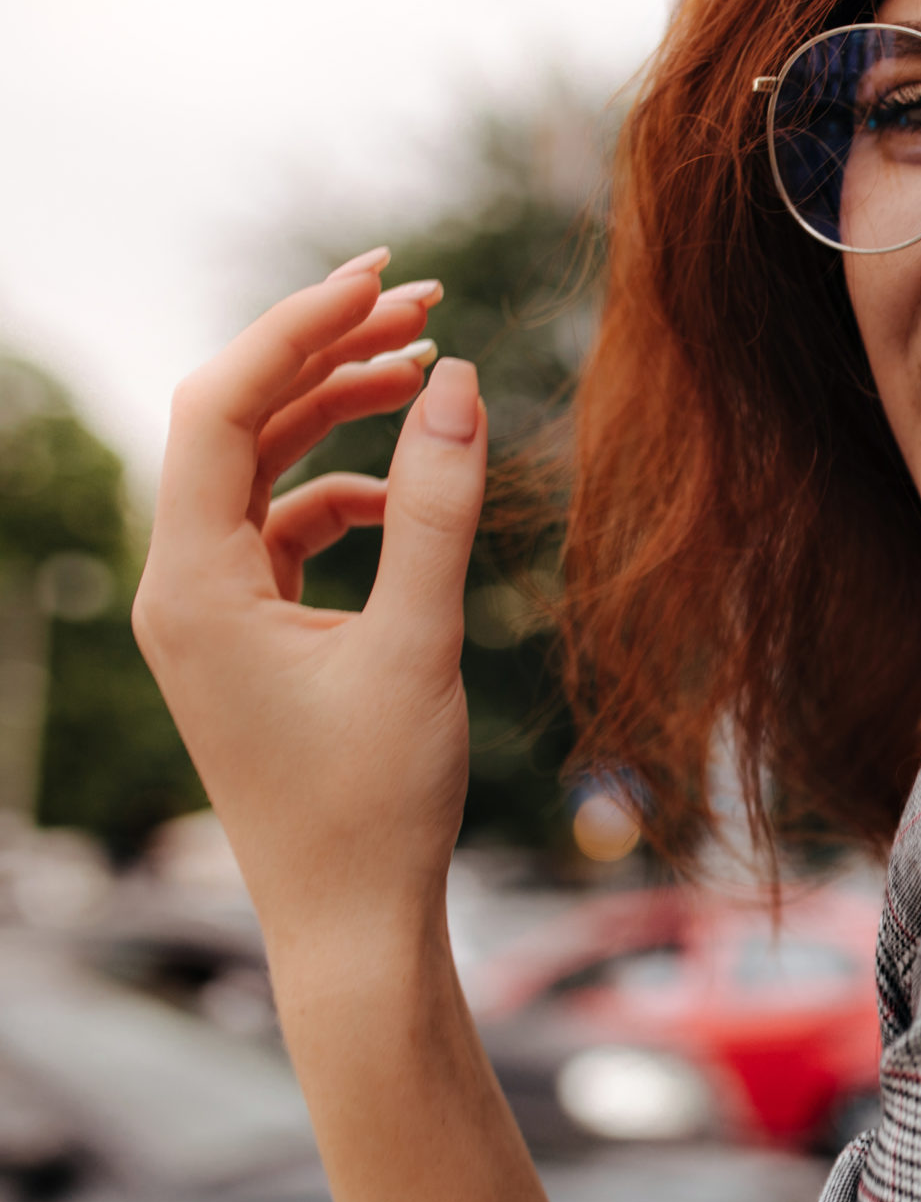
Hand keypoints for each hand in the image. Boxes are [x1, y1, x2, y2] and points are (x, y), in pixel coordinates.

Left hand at [136, 249, 485, 955]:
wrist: (352, 924)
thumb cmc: (376, 803)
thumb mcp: (418, 645)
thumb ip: (435, 509)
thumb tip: (456, 379)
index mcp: (194, 584)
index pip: (223, 406)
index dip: (297, 327)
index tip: (381, 278)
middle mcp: (182, 588)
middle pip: (236, 422)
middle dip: (326, 356)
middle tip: (423, 304)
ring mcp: (211, 615)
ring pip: (261, 472)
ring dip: (338, 416)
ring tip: (426, 375)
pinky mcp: (249, 640)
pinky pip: (283, 531)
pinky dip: (344, 494)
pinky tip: (410, 497)